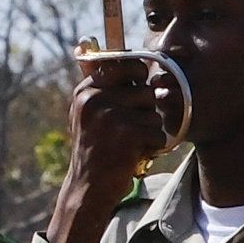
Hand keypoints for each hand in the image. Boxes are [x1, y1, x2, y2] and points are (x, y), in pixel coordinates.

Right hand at [47, 45, 185, 242]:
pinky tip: (134, 155)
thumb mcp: (90, 114)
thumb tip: (120, 55)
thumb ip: (105, 88)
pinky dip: (152, 147)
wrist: (88, 188)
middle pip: (145, 90)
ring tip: (130, 144)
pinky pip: (157, 132)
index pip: (124, 63)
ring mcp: (110, 115)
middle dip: (146, 111)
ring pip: (154, 112)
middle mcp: (94, 98)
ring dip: (149, 131)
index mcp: (86, 90)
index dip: (140, 74)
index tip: (140, 88)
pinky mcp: (126, 134)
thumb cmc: (95, 150)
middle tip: (131, 128)